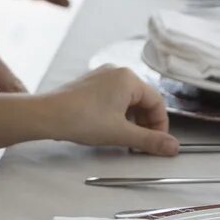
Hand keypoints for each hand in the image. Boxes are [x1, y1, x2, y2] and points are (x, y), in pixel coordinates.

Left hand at [43, 66, 177, 156]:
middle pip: (143, 100)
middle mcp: (117, 72)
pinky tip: (109, 129)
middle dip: (145, 124)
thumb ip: (150, 141)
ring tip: (124, 139)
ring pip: (128, 100)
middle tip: (140, 144)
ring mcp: (102, 76)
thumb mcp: (121, 133)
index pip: (157, 102)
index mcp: (129, 79)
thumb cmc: (81, 119)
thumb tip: (173, 147)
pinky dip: (117, 114)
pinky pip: (113, 98)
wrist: (46, 115)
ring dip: (131, 121)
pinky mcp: (90, 84)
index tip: (157, 143)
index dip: (160, 125)